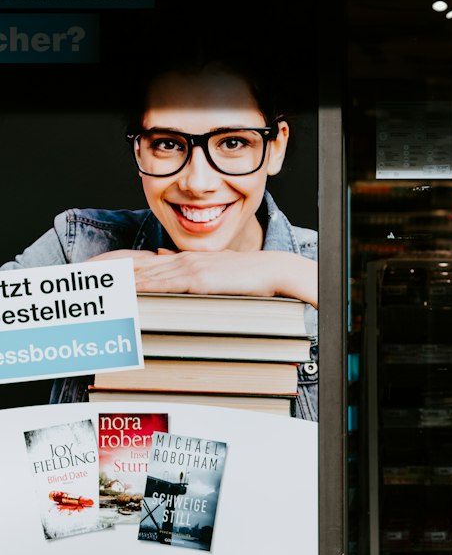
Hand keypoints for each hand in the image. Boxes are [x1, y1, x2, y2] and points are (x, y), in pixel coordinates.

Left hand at [87, 248, 317, 304]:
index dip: (109, 263)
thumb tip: (162, 257)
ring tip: (91, 288)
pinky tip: (124, 296)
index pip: (136, 260)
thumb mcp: (213, 270)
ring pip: (141, 276)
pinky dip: (140, 291)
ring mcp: (186, 269)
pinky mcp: (197, 280)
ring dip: (114, 283)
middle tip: (76, 278)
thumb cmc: (247, 276)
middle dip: (102, 272)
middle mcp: (178, 260)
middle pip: (131, 266)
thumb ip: (186, 267)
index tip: (87, 269)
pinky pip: (162, 286)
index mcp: (180, 259)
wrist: (272, 272)